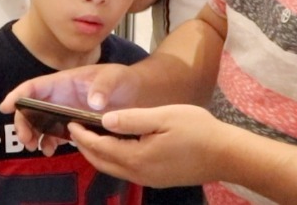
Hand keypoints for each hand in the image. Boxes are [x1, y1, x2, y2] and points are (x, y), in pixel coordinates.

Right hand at [0, 64, 140, 154]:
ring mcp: (64, 112)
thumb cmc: (121, 79)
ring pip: (39, 123)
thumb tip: (93, 103)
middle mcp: (59, 97)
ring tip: (37, 148)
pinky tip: (51, 150)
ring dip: (33, 135)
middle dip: (23, 123)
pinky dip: (48, 142)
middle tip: (26, 140)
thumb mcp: (113, 77)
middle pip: (31, 108)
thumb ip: (103, 87)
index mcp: (63, 82)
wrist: (137, 94)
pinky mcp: (73, 125)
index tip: (5, 107)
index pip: (34, 87)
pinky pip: (54, 134)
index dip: (17, 95)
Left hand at [68, 104, 231, 187]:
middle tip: (73, 130)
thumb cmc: (197, 130)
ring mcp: (148, 179)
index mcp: (136, 158)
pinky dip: (112, 158)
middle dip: (84, 147)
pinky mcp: (157, 179)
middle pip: (101, 162)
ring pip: (113, 168)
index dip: (82, 135)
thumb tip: (104, 120)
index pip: (99, 148)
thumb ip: (131, 120)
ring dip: (97, 154)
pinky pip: (126, 170)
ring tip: (89, 136)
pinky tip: (114, 145)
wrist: (227, 155)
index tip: (70, 122)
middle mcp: (139, 173)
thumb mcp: (163, 117)